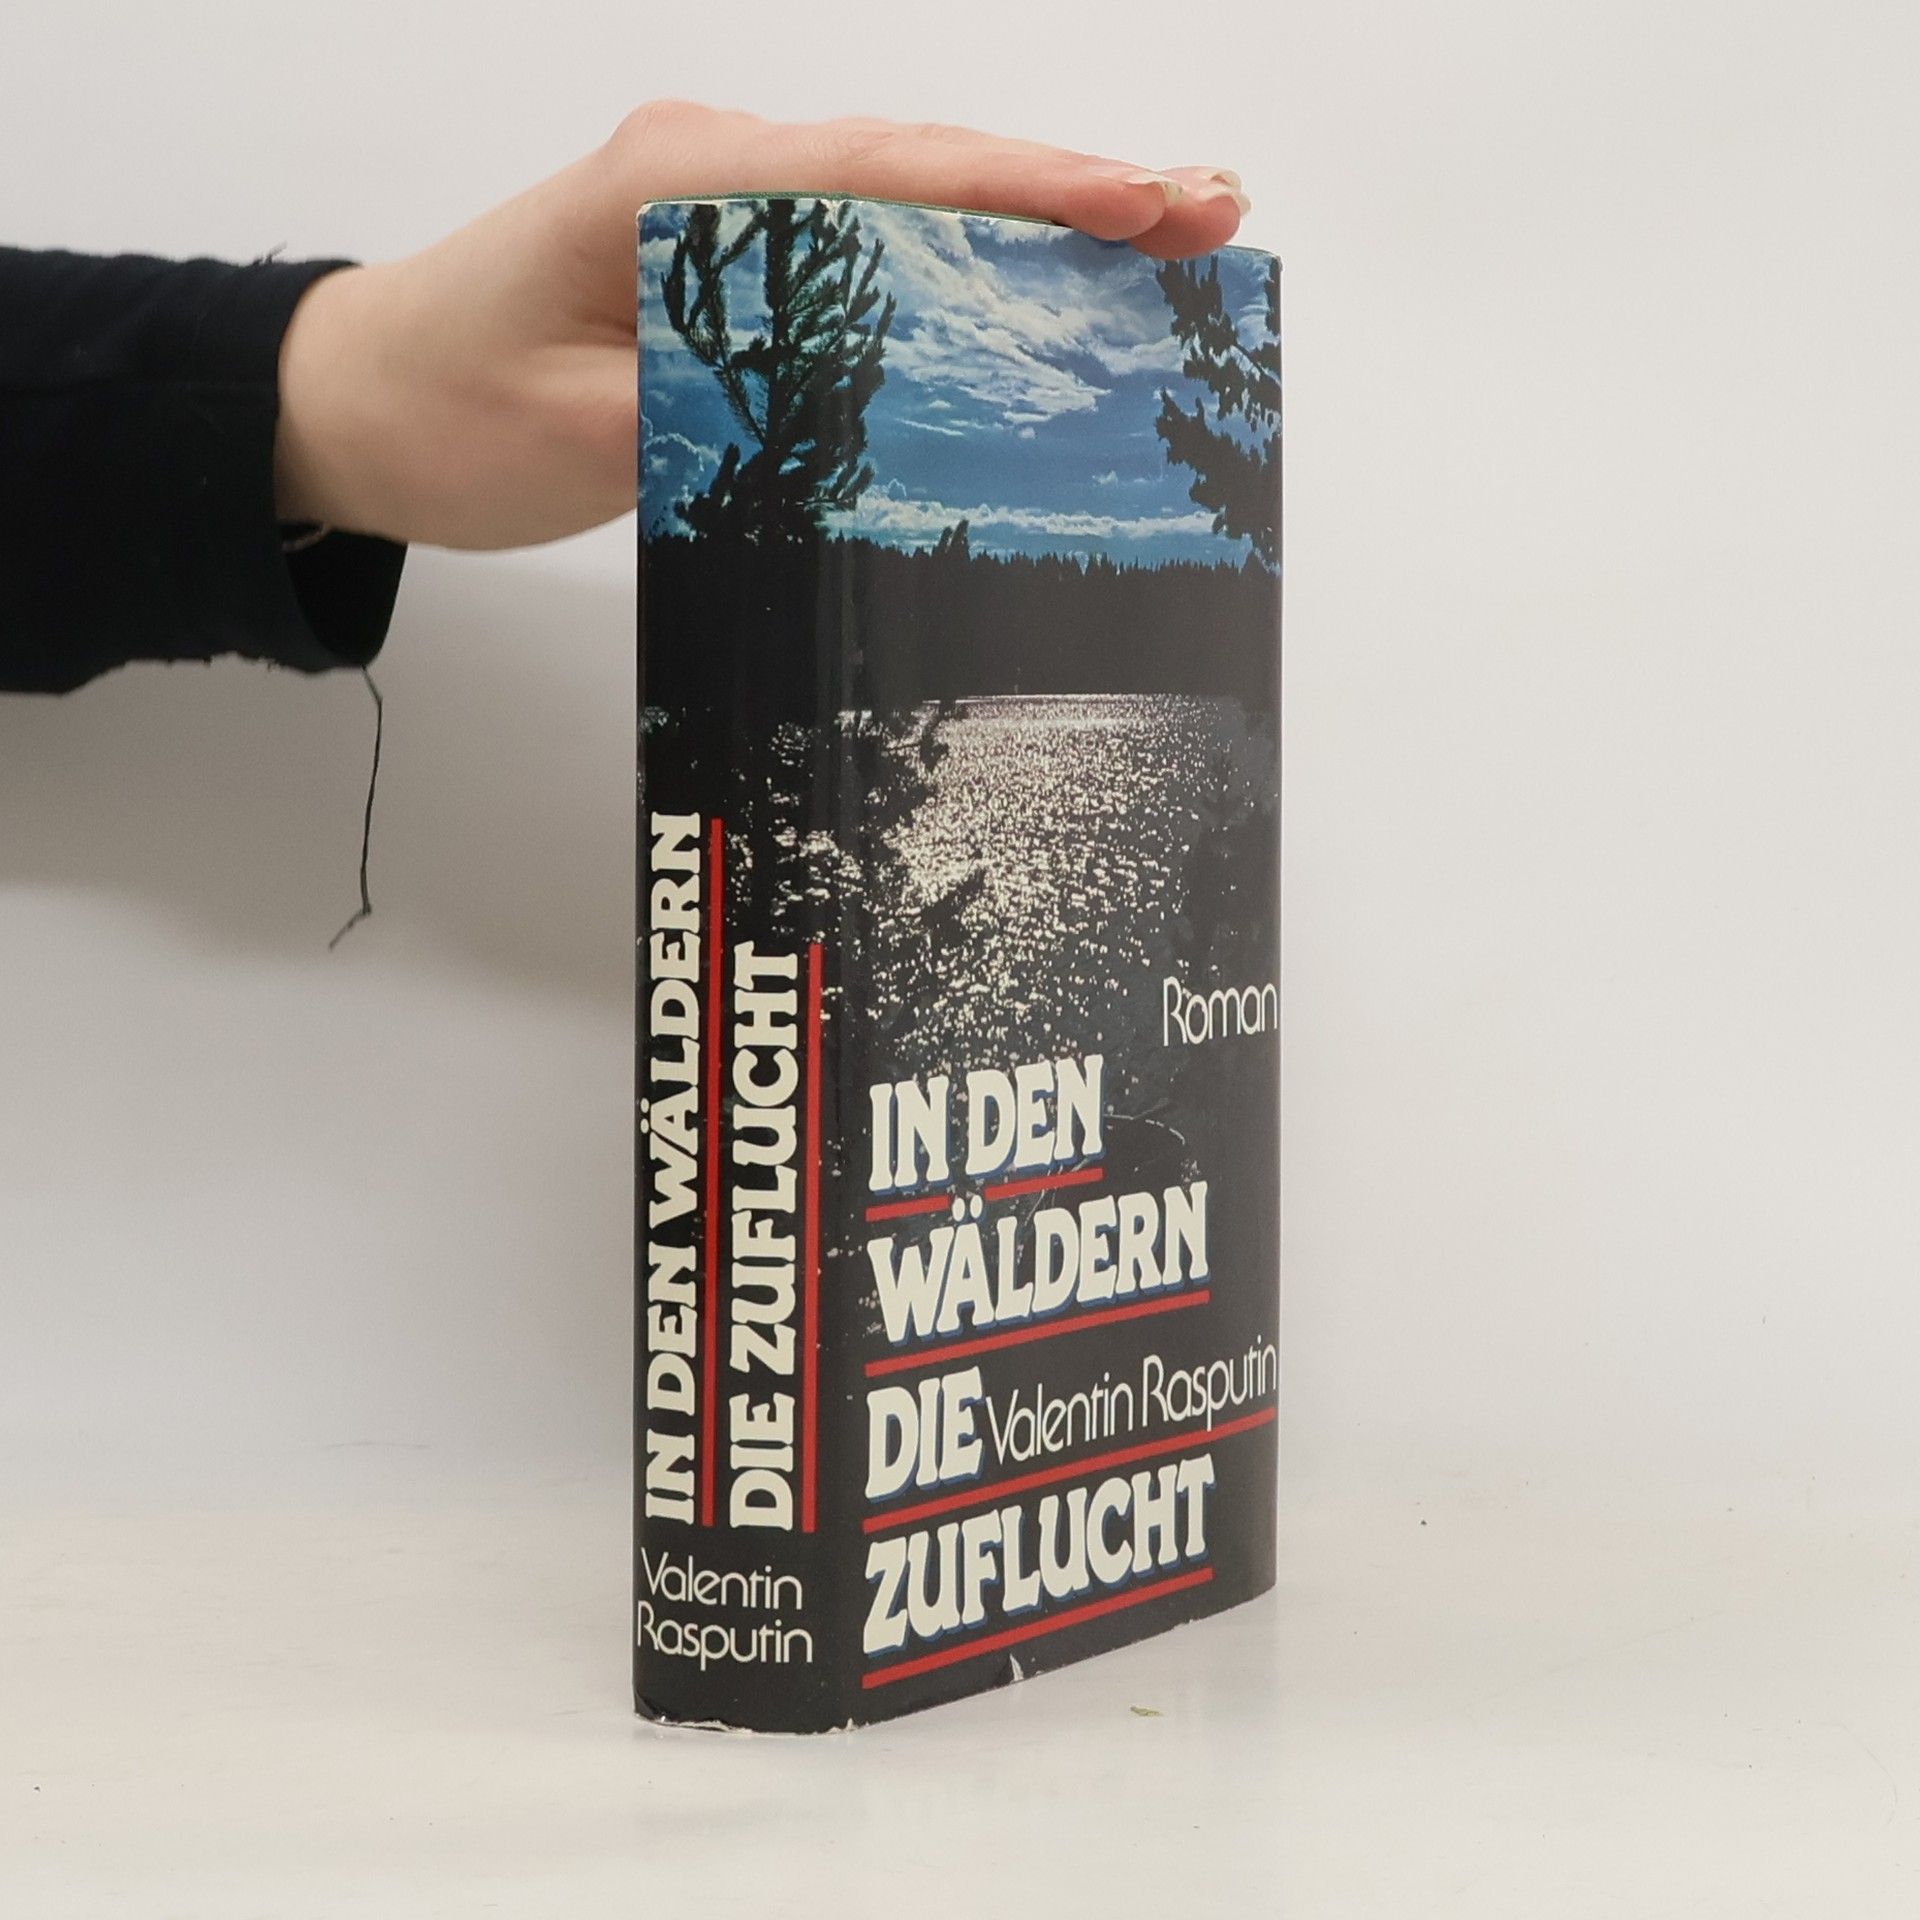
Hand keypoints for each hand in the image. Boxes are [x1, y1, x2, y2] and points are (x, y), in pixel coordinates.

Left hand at [273, 101, 1249, 549]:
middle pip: (921, 166)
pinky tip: (1035, 286)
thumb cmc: (447, 411)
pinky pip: (864, 245)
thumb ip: (719, 413)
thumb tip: (859, 411)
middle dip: (1071, 189)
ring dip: (1032, 218)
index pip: (885, 173)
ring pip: (905, 197)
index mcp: (677, 188)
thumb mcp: (579, 438)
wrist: (360, 403)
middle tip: (1209, 213)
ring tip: (1162, 241)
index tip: (1145, 203)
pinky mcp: (725, 259)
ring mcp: (722, 208)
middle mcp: (712, 174)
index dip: (1028, 190)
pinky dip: (961, 261)